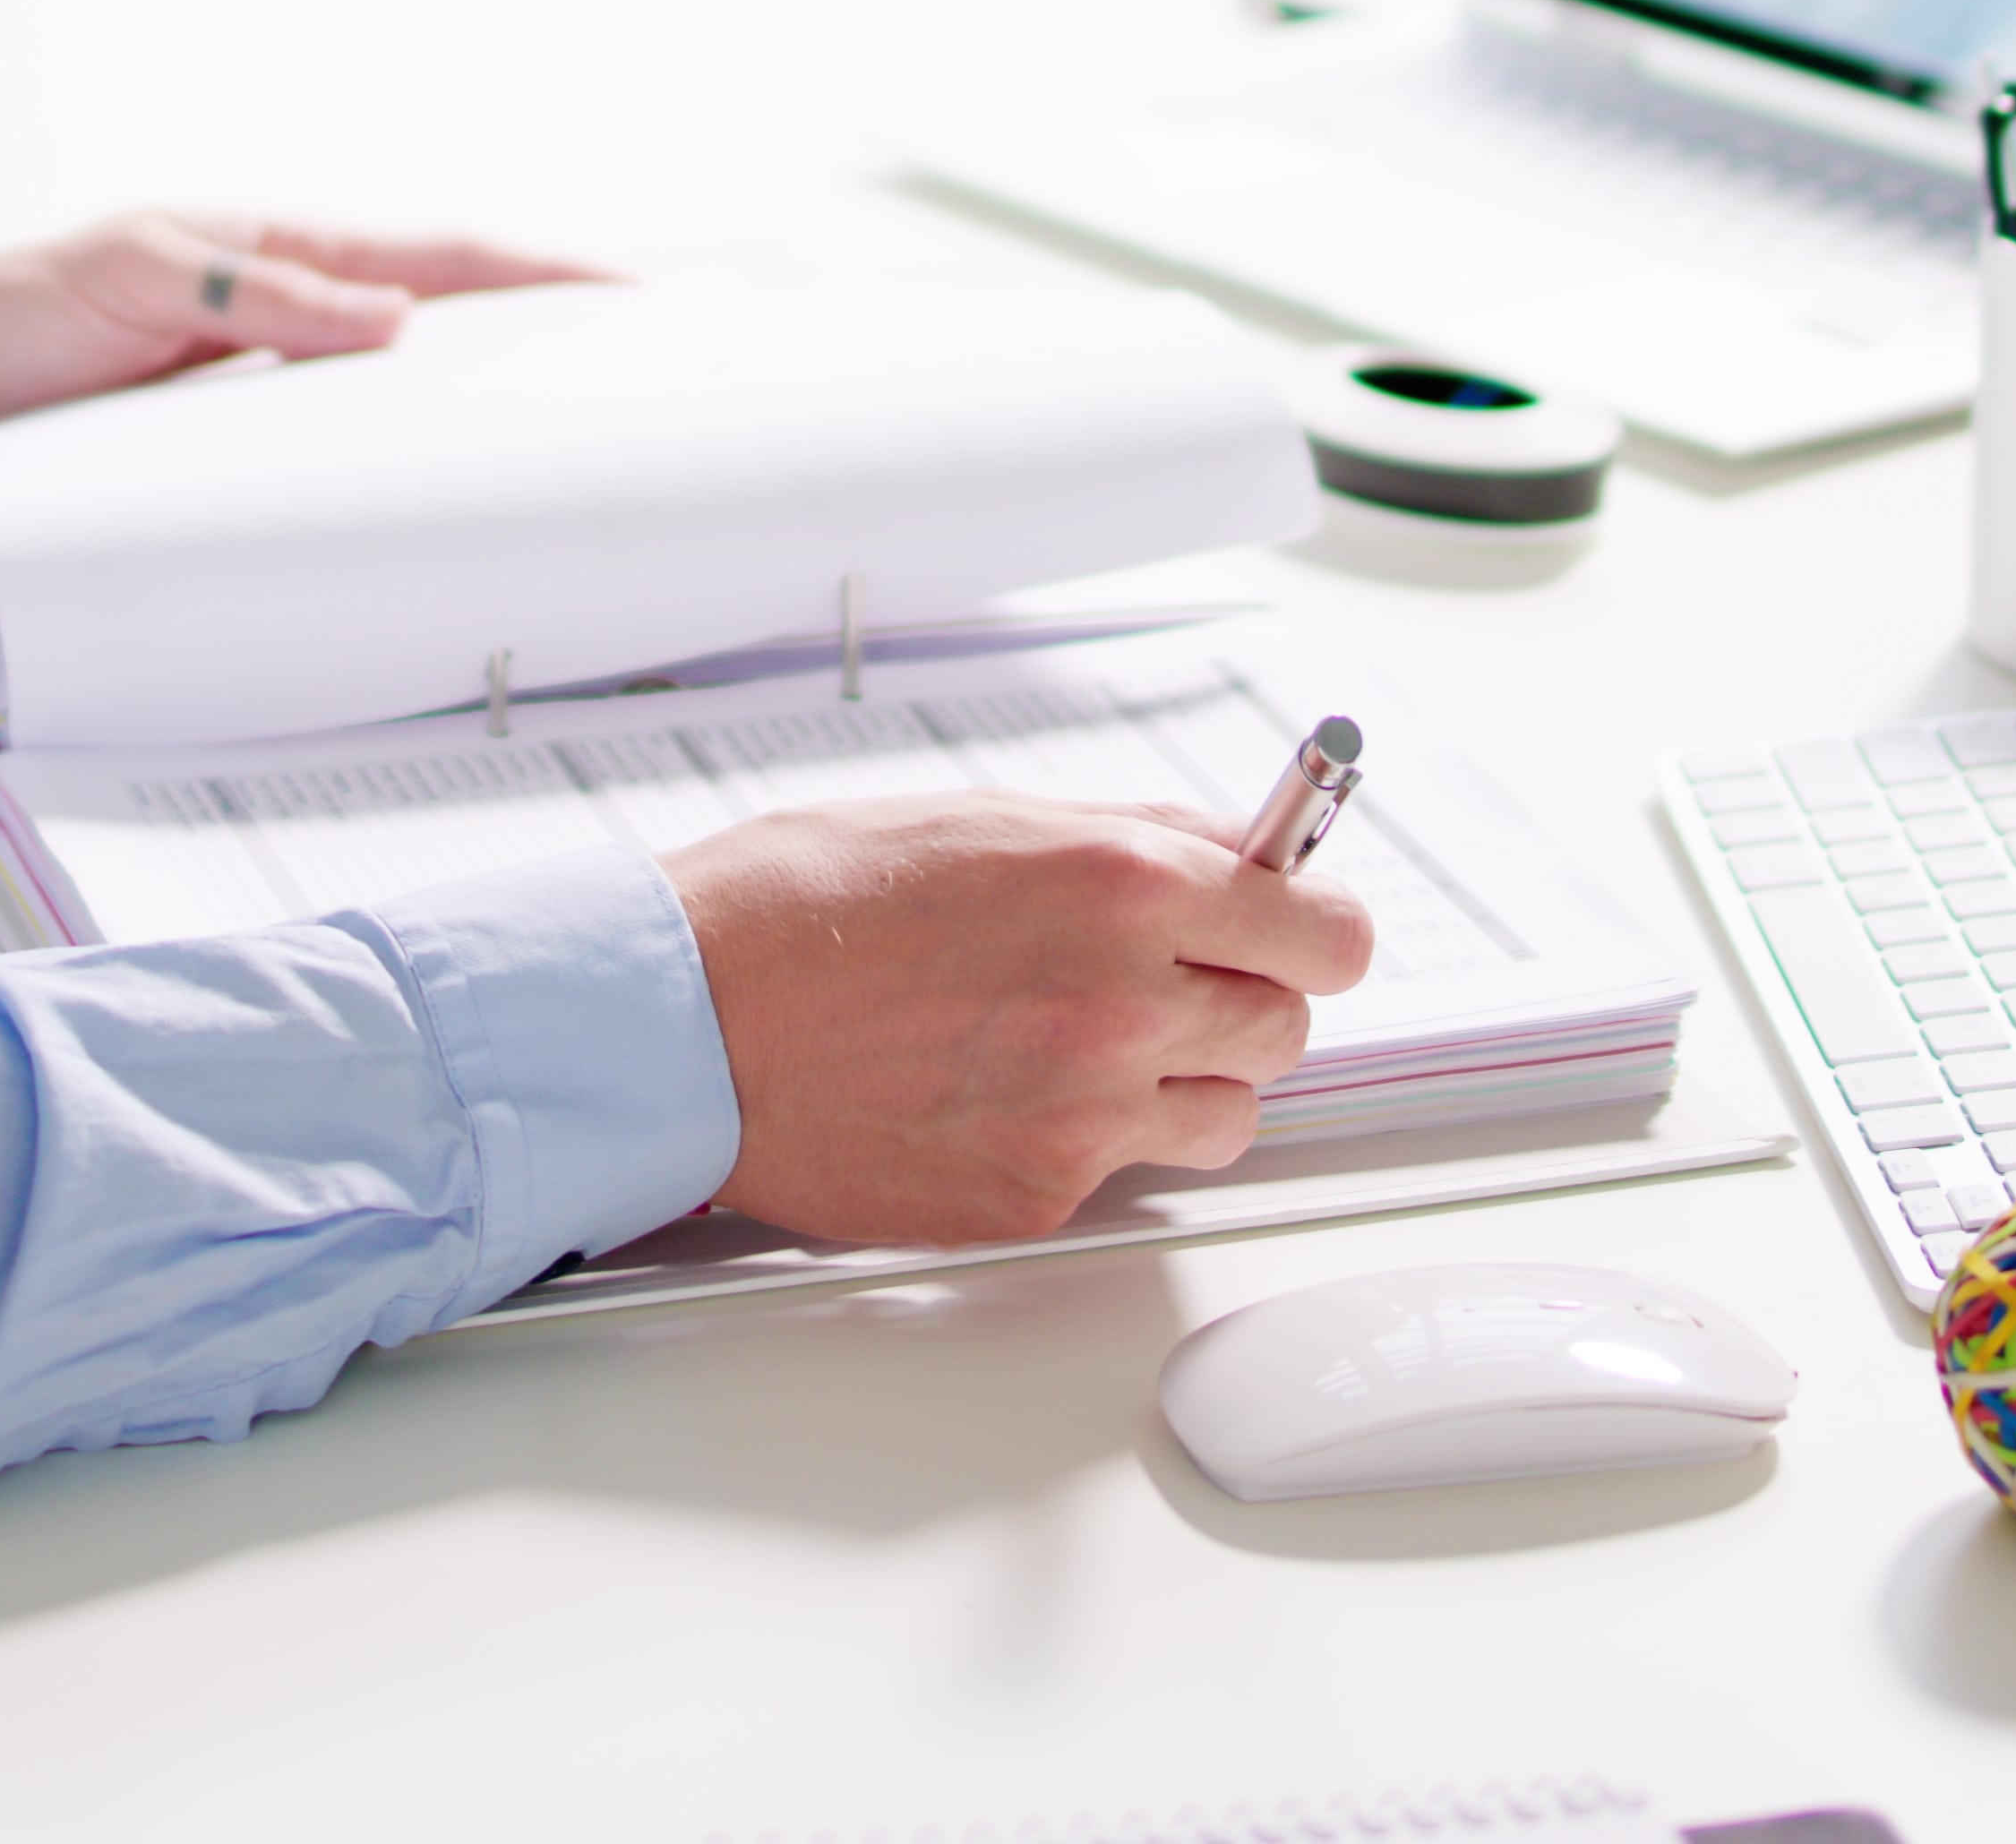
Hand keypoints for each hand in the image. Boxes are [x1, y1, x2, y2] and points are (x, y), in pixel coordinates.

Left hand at [0, 210, 606, 460]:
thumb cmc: (15, 310)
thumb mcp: (129, 274)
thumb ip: (248, 292)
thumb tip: (389, 319)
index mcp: (283, 259)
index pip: (440, 263)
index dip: (545, 275)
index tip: (639, 294)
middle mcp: (292, 334)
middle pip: (447, 347)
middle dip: (548, 361)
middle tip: (645, 397)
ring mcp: (267, 413)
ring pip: (399, 432)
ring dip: (476, 454)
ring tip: (568, 489)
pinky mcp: (227, 485)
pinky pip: (328, 498)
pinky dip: (387, 518)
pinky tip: (428, 554)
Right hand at [663, 795, 1378, 1242]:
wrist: (691, 1025)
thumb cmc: (809, 906)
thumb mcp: (987, 820)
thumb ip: (1136, 839)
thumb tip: (1238, 855)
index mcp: (1124, 887)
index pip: (1323, 934)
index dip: (1314, 931)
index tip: (1298, 932)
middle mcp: (1124, 1006)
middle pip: (1285, 1029)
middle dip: (1239, 1001)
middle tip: (1161, 984)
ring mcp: (1087, 1115)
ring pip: (1228, 1115)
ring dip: (1185, 1082)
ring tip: (1083, 1047)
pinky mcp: (1040, 1196)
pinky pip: (1125, 1173)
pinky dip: (1090, 1140)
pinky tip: (1004, 1094)